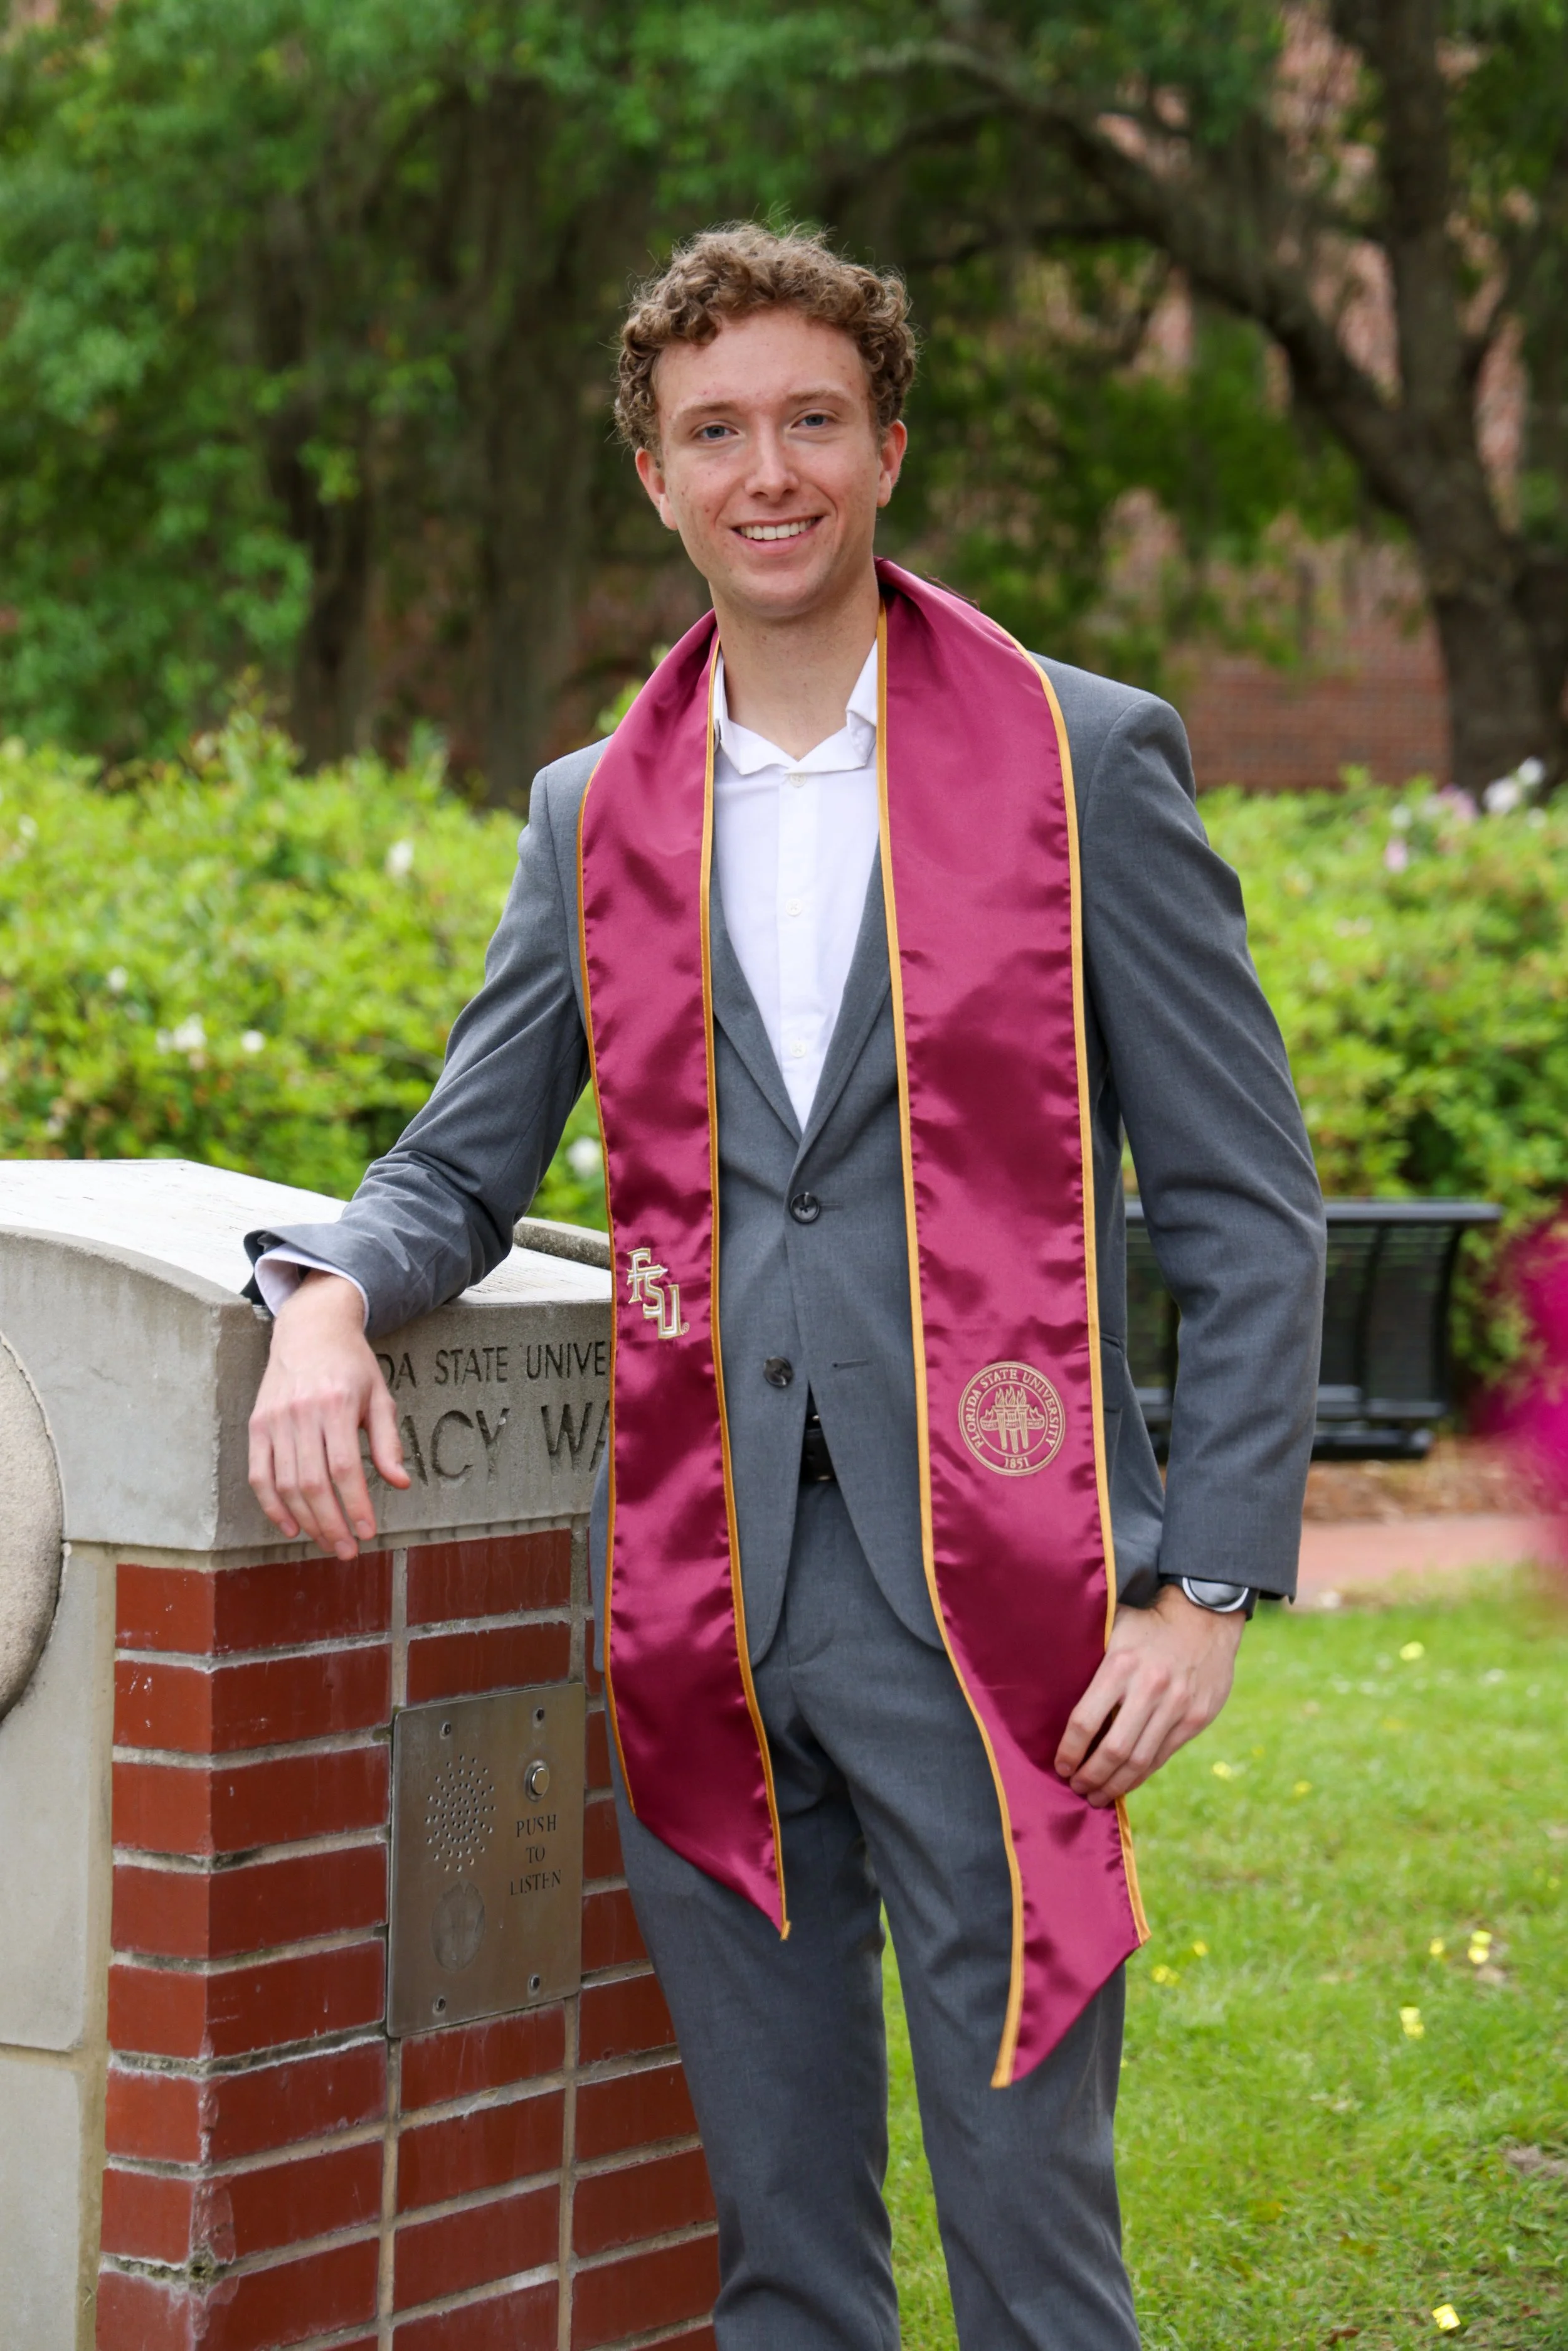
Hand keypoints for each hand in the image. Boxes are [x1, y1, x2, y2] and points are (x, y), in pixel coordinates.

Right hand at [248, 1271, 409, 1557]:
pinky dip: (272, 1506)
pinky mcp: (257, 1426)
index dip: (356, 1505)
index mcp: (337, 1405)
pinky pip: (259, 1475)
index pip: (345, 1468)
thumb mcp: (379, 1396)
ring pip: (285, 1485)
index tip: (368, 1532)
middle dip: (331, 1524)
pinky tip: (291, 1526)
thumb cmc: (351, 1365)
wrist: (310, 1329)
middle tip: (347, 1550)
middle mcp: (302, 1413)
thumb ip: (387, 1441)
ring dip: (306, 1521)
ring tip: (326, 1541)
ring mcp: (274, 1420)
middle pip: (313, 1484)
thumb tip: (400, 1483)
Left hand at [1054, 1584, 1244, 1807]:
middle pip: (1113, 1749)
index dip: (1069, 1751)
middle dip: (1090, 1776)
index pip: (1086, 1721)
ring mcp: (1176, 1705)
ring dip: (1114, 1784)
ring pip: (1139, 1760)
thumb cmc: (1148, 1625)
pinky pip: (1162, 1756)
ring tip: (1097, 1796)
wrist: (1205, 1617)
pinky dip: (1140, 1775)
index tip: (1061, 1765)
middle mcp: (1149, 1687)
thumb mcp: (1114, 1631)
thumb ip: (1092, 1663)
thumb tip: (1054, 1697)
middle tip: (1076, 1788)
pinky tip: (1125, 1783)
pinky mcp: (1196, 1718)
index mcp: (1120, 1665)